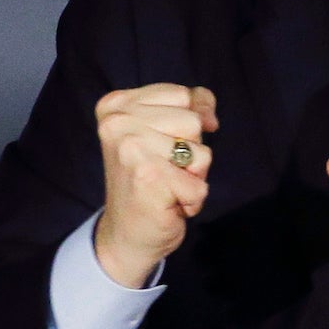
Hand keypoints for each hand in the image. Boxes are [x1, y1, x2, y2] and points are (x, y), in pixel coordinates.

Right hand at [92, 83, 218, 287]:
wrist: (124, 233)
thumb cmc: (150, 180)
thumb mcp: (165, 131)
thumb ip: (192, 106)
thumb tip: (210, 119)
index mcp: (117, 105)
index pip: (185, 95)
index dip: (190, 123)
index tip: (163, 145)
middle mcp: (118, 123)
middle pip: (194, 122)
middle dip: (191, 151)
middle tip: (164, 170)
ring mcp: (131, 150)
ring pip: (201, 152)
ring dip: (193, 175)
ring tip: (166, 185)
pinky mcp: (149, 179)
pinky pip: (201, 185)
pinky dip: (192, 200)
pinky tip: (168, 203)